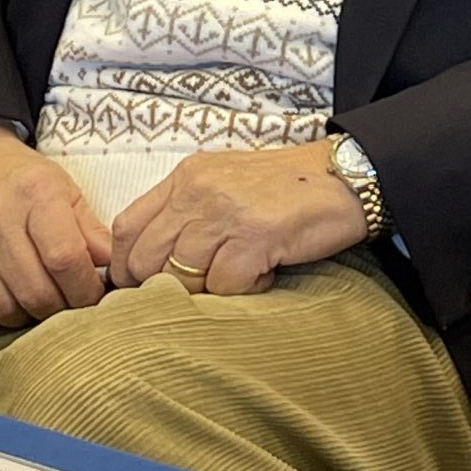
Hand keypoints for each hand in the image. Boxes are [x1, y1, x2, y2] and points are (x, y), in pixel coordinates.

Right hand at [0, 124, 110, 328]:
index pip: (65, 258)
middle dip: (58, 309)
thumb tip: (115, 270)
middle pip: (34, 291)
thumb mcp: (64, 190)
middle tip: (66, 304)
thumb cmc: (21, 178)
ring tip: (35, 302)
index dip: (84, 290)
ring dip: (24, 316)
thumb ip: (91, 231)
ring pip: (0, 307)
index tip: (92, 297)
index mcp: (34, 193)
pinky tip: (3, 300)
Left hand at [109, 142, 367, 296]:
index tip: (139, 287)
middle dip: (161, 288)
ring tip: (239, 276)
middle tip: (195, 292)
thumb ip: (186, 212)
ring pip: (181, 278)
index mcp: (186, 177)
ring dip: (207, 290)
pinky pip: (224, 286)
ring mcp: (225, 213)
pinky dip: (244, 291)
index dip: (125, 266)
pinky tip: (264, 275)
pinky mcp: (256, 237)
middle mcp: (198, 192)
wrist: (344, 178)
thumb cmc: (285, 188)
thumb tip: (148, 262)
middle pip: (145, 259)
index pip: (126, 228)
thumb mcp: (224, 184)